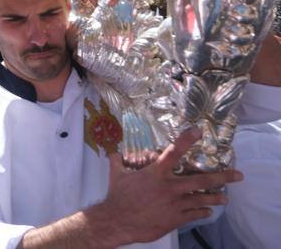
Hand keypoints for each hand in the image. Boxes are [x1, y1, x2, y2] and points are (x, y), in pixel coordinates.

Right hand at [87, 129, 241, 245]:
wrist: (119, 221)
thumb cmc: (118, 196)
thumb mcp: (117, 174)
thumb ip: (117, 161)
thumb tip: (113, 151)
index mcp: (156, 173)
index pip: (174, 152)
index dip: (186, 140)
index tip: (198, 131)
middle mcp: (170, 187)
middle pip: (201, 180)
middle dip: (222, 177)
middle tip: (237, 175)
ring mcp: (175, 204)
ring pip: (202, 199)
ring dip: (215, 198)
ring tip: (224, 198)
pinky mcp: (176, 218)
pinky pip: (195, 214)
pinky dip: (202, 212)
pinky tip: (206, 211)